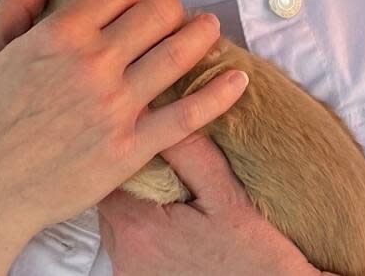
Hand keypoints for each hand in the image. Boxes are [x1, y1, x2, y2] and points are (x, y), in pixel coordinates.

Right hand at [0, 0, 248, 244]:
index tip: (134, 0)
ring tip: (209, 29)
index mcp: (59, 35)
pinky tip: (237, 79)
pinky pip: (188, 115)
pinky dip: (219, 94)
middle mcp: (94, 64)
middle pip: (157, 14)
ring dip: (201, 35)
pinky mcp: (131, 148)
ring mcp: (116, 107)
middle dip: (168, 10)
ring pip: (178, 54)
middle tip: (170, 17)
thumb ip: (15, 6)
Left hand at [97, 131, 318, 275]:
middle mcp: (125, 256)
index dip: (131, 154)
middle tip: (167, 172)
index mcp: (139, 226)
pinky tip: (174, 231)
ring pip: (116, 226)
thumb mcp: (227, 197)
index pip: (113, 174)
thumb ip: (192, 154)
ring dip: (136, 209)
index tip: (154, 146)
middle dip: (132, 180)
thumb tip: (170, 108)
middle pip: (110, 200)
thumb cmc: (254, 256)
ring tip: (173, 200)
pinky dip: (142, 236)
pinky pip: (128, 251)